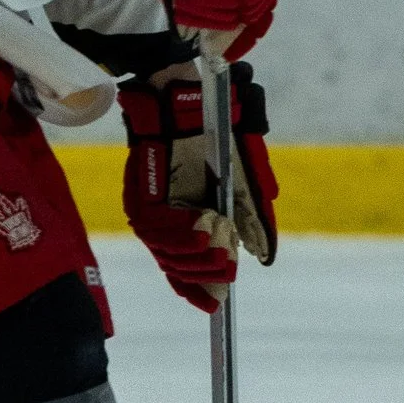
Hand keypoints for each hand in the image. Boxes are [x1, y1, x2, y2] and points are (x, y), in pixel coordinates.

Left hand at [119, 63, 277, 312]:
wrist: (197, 97)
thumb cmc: (221, 134)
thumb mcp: (245, 180)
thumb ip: (253, 217)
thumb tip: (263, 255)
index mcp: (186, 218)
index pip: (183, 266)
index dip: (196, 289)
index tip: (214, 305)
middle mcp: (163, 218)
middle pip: (174, 265)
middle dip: (202, 274)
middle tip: (228, 270)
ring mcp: (149, 206)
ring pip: (163, 250)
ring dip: (192, 256)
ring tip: (218, 251)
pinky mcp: (140, 191)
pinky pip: (155, 225)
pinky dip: (180, 232)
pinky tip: (203, 230)